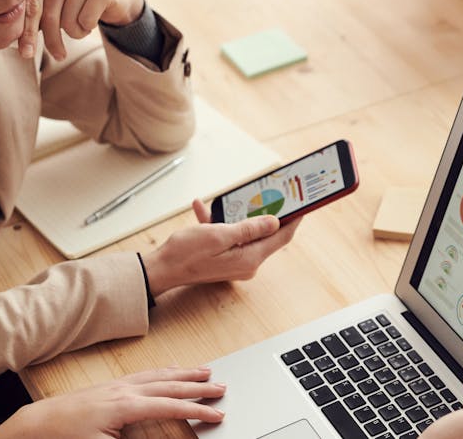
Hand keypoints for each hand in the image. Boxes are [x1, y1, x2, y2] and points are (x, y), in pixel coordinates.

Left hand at [0, 367, 224, 437]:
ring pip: (159, 375)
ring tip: (205, 371)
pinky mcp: (110, 385)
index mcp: (126, 406)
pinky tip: (170, 370)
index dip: (197, 411)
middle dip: (198, 386)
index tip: (218, 415)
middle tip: (222, 386)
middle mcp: (125, 390)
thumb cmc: (67, 438)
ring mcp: (118, 385)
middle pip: (170, 385)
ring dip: (184, 373)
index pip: (170, 407)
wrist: (38, 424)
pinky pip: (145, 374)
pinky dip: (163, 371)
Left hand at [21, 0, 145, 60]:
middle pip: (49, 14)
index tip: (26, 54)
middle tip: (59, 56)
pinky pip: (87, 20)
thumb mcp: (49, 6)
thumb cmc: (72, 3)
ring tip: (80, 25)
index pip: (31, 5)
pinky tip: (92, 19)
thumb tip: (7, 38)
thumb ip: (29, 14)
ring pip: (69, 20)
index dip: (27, 32)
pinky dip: (88, 28)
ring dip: (75, 33)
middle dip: (52, 40)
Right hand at [140, 200, 300, 295]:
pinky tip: (204, 208)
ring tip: (231, 198)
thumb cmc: (186, 254)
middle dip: (267, 212)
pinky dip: (219, 222)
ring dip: (238, 215)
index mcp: (250, 258)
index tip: (303, 204)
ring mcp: (235, 261)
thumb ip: (250, 229)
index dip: (294, 219)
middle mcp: (247, 263)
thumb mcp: (220, 235)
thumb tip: (275, 222)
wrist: (160, 269)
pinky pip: (228, 237)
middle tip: (272, 193)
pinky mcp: (224, 258)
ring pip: (246, 233)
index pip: (282, 237)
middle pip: (266, 234)